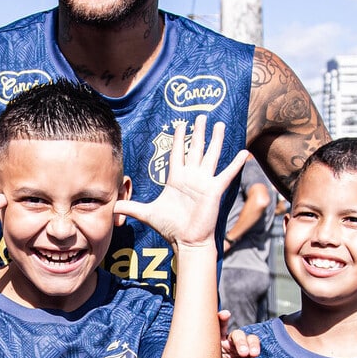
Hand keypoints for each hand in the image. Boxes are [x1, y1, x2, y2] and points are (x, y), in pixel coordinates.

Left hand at [116, 116, 247, 248]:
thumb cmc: (170, 227)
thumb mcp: (147, 213)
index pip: (177, 153)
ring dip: (216, 140)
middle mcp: (191, 177)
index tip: (180, 124)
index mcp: (176, 179)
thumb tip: (111, 206)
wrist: (186, 241)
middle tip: (202, 116)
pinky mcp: (214, 190)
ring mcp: (204, 182)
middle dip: (198, 132)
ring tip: (220, 124)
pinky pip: (227, 174)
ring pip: (211, 155)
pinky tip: (245, 152)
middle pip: (195, 149)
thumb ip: (130, 206)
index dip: (178, 138)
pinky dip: (236, 164)